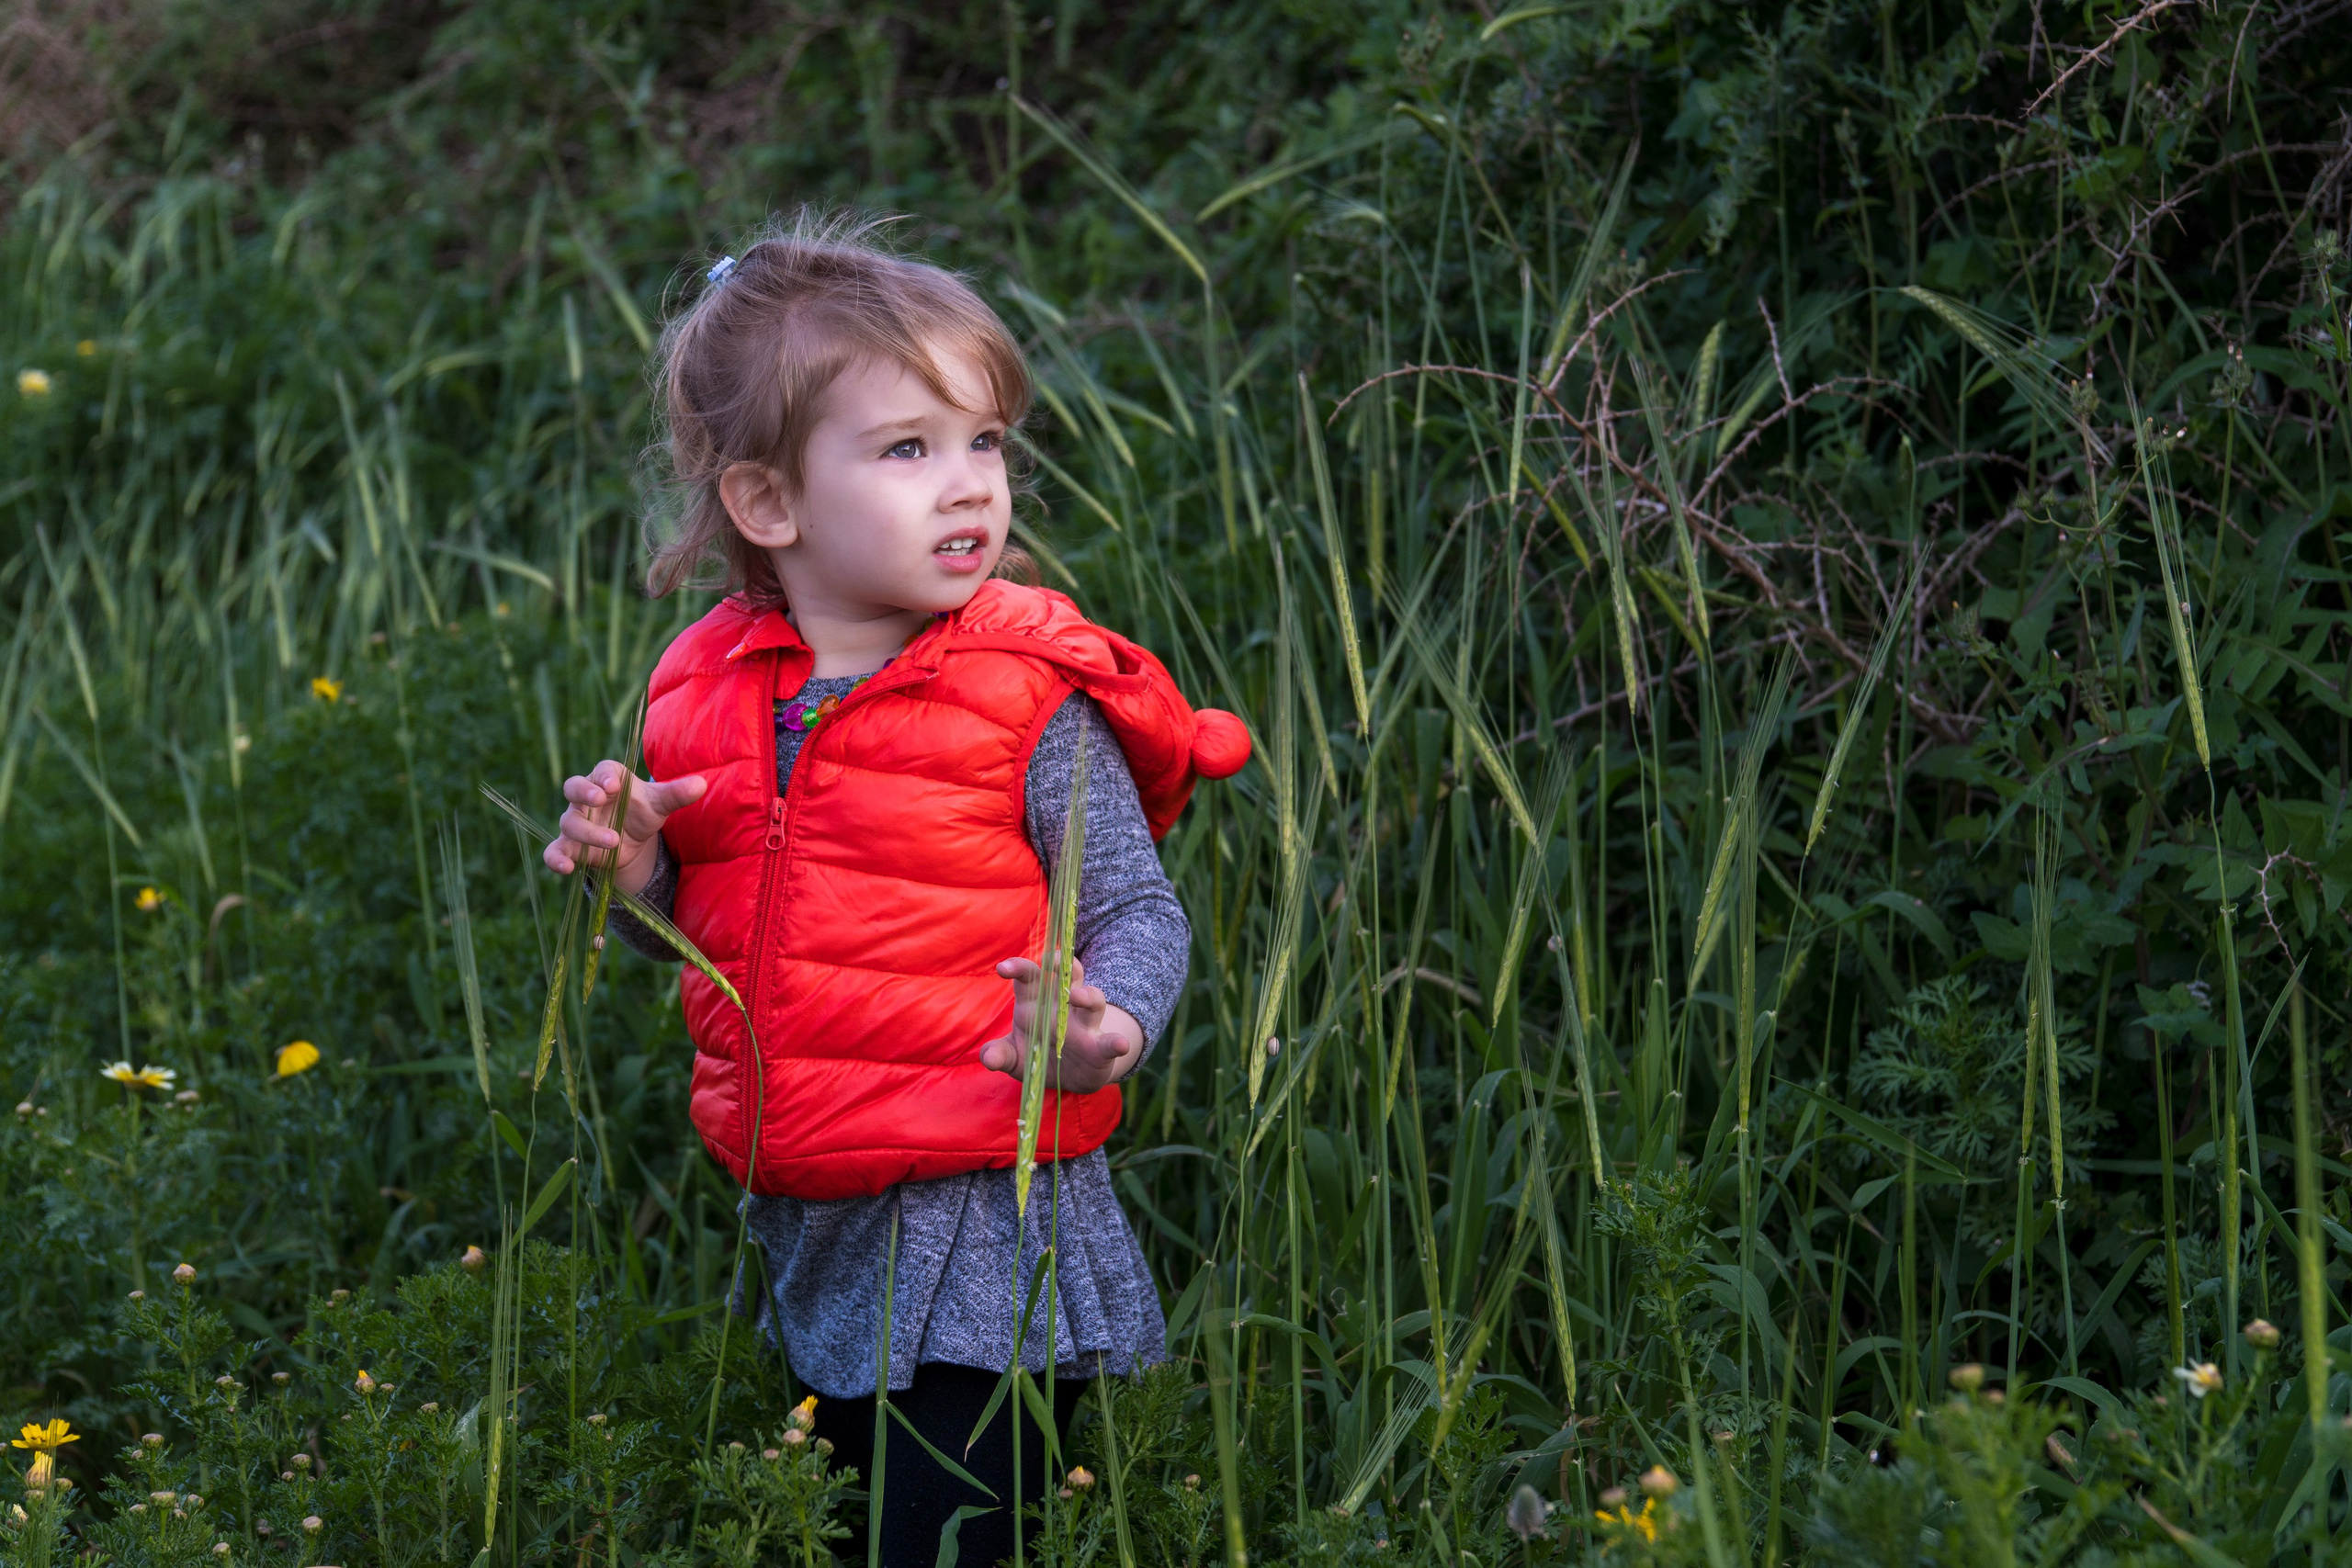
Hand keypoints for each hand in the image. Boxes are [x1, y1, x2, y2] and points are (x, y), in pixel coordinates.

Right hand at [542, 761, 707, 895]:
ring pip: (570, 822)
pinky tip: (566, 869)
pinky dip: (555, 859)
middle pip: (574, 788)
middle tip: (600, 799)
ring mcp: (576, 821)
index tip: (614, 785)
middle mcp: (586, 797)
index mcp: (608, 778)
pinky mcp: (571, 846)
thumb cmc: (642, 811)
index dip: (605, 776)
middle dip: (584, 793)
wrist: (631, 839)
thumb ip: (677, 794)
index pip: (602, 770)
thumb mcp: (660, 804)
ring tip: (614, 842)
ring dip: (589, 832)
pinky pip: (554, 851)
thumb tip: (701, 785)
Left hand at [978, 956, 1141, 1093]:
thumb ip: (999, 1055)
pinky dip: (1116, 1042)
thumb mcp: (1013, 1057)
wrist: (1068, 1078)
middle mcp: (1063, 1006)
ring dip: (1088, 995)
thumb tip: (988, 1058)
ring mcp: (1085, 1024)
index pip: (1029, 977)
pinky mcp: (1101, 1047)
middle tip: (1053, 960)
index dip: (1018, 967)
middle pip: (1065, 976)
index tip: (1004, 968)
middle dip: (1061, 964)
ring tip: (1079, 997)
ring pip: (1093, 999)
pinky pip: (1110, 1041)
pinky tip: (1120, 1044)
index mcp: (1036, 1002)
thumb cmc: (1036, 1055)